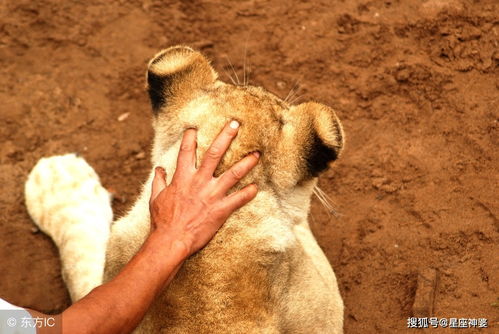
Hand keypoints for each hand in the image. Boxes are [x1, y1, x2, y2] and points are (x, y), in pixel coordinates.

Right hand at [148, 120, 258, 257]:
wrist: (171, 241)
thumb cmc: (163, 220)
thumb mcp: (156, 198)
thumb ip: (158, 181)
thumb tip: (158, 169)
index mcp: (182, 177)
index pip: (186, 151)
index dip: (191, 137)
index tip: (195, 128)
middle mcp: (199, 181)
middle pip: (215, 153)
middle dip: (226, 137)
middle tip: (236, 124)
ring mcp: (211, 195)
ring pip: (233, 174)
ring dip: (246, 163)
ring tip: (257, 154)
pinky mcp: (220, 210)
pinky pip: (238, 199)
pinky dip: (248, 193)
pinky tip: (256, 187)